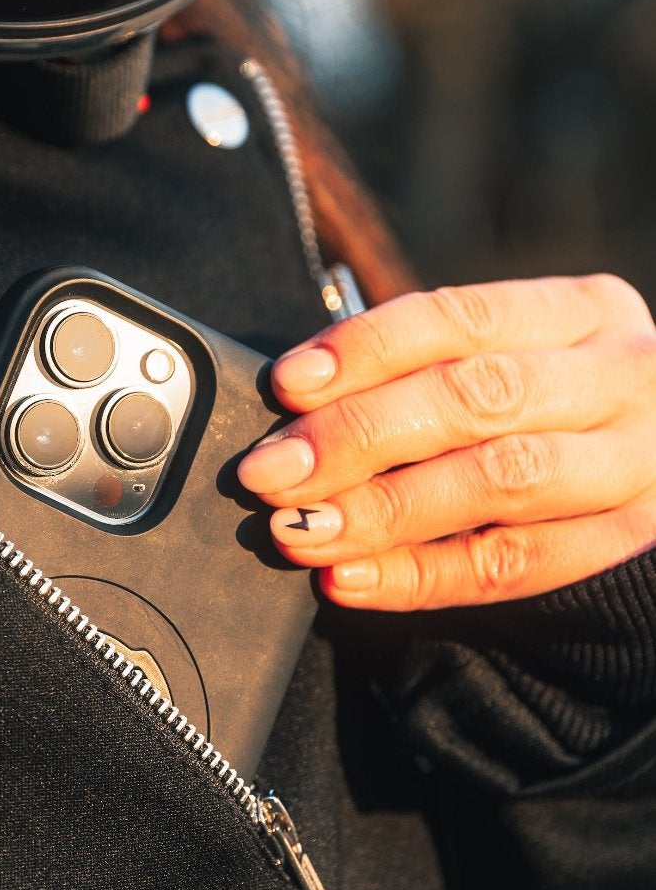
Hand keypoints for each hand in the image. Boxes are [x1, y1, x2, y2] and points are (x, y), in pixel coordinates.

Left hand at [234, 275, 655, 609]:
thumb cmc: (558, 415)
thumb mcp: (517, 363)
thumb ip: (428, 372)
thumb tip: (296, 400)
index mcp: (586, 310)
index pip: (463, 315)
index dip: (367, 348)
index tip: (288, 384)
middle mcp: (626, 377)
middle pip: (478, 397)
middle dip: (359, 435)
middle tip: (271, 472)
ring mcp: (642, 464)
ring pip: (500, 480)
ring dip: (383, 509)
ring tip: (298, 530)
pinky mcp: (636, 546)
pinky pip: (514, 566)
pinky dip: (421, 576)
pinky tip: (351, 579)